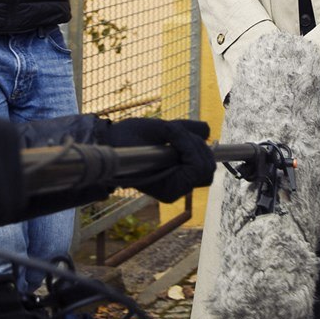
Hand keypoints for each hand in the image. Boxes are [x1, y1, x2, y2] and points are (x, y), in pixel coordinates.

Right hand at [98, 117, 215, 202]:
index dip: (192, 147)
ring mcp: (178, 184)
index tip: (176, 133)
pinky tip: (177, 142)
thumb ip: (182, 129)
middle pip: (206, 170)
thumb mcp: (154, 128)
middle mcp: (176, 190)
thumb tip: (207, 130)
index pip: (197, 169)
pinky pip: (197, 163)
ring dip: (196, 147)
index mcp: (169, 187)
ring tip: (175, 137)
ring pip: (205, 167)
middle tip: (178, 134)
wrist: (111, 147)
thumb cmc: (127, 140)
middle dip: (198, 147)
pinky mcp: (179, 176)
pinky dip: (193, 149)